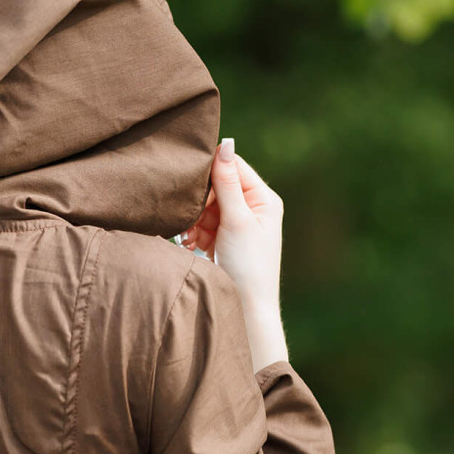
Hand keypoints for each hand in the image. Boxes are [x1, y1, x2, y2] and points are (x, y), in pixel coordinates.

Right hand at [178, 138, 288, 372]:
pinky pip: (202, 227)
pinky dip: (193, 234)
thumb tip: (224, 143)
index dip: (210, 172)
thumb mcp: (236, 220)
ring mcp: (237, 226)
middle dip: (199, 202)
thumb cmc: (248, 266)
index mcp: (264, 199)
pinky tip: (189, 246)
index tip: (189, 184)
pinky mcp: (223, 242)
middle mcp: (252, 209)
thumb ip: (227, 182)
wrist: (247, 310)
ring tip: (190, 239)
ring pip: (206, 208)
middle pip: (217, 187)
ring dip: (193, 221)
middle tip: (190, 220)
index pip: (233, 167)